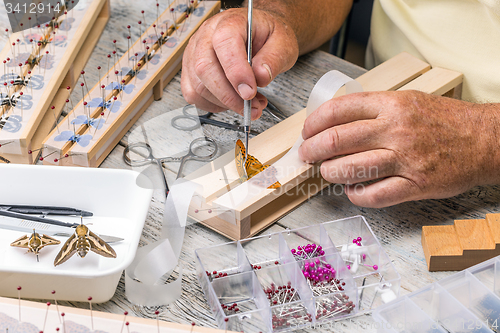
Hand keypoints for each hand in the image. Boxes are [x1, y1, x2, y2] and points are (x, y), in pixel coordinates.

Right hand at [181, 8, 298, 117]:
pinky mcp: (191, 71)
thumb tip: (260, 77)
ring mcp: (195, 53)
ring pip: (198, 86)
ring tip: (249, 104)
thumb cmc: (267, 36)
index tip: (250, 91)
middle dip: (229, 95)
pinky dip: (214, 105)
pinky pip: (194, 94)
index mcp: (230, 22)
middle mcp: (207, 35)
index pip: (224, 43)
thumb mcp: (283, 43)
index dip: (236, 71)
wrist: (259, 34)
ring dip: (224, 103)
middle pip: (205, 68)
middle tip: (252, 106)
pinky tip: (232, 102)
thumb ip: (274, 59)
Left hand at [299, 90, 499, 207]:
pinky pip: (373, 195)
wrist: (485, 139)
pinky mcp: (415, 185)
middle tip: (307, 155)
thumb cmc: (444, 121)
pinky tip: (352, 190)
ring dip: (329, 173)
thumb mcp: (408, 101)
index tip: (307, 132)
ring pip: (349, 169)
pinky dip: (355, 195)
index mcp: (391, 105)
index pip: (338, 111)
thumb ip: (374, 109)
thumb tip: (334, 122)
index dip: (314, 123)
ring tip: (327, 172)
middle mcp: (395, 129)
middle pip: (336, 140)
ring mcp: (405, 159)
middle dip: (313, 150)